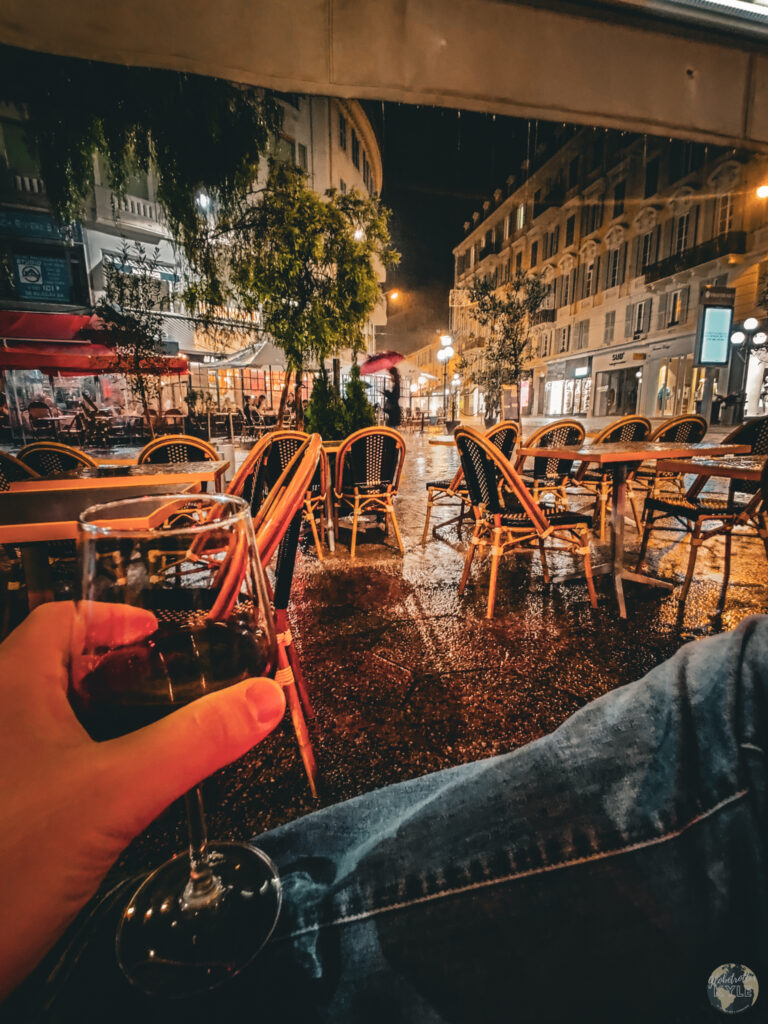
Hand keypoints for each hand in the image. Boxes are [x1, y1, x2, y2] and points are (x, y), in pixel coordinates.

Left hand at [0, 602, 284, 1000]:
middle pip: (56, 665)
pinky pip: (40, 761)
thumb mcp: (118, 792)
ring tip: (149, 737)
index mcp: (10, 686)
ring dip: (97, 716)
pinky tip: (108, 795)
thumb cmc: (9, 860)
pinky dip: (78, 760)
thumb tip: (264, 698)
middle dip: (114, 669)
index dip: (113, 617)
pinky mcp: (3, 805)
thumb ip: (195, 741)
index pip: (61, 618)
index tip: (156, 632)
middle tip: (165, 686)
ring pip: (47, 716)